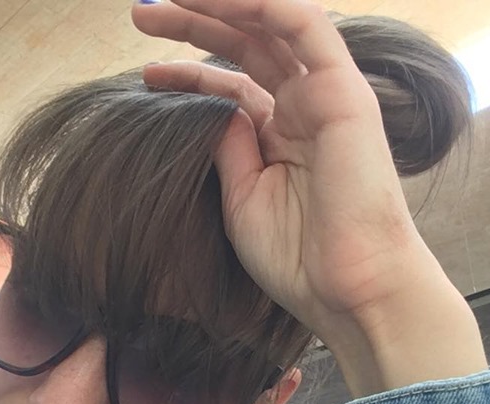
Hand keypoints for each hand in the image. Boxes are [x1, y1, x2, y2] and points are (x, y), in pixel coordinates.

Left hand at [132, 0, 486, 395]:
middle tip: (140, 15)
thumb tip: (210, 110)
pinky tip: (213, 1)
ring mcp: (326, 96)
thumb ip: (228, 149)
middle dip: (194, 23)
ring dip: (218, 6)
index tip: (145, 75)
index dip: (187, 73)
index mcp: (284, 137)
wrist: (348, 289)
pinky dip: (258, 5)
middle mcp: (306, 109)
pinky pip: (302, 25)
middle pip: (247, 46)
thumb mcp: (242, 200)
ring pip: (271, 26)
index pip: (233, 85)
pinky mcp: (345, 91)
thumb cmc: (298, 259)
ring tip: (160, 3)